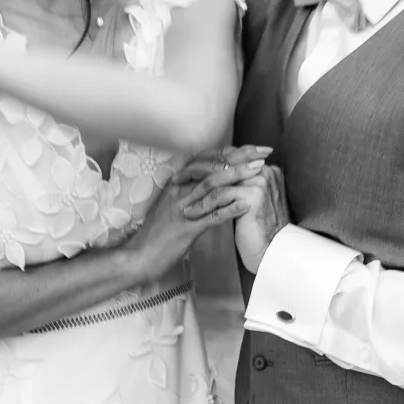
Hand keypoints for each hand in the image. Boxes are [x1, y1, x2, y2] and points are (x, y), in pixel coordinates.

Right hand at [128, 155, 267, 285]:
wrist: (141, 255)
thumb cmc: (160, 231)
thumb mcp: (174, 203)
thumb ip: (192, 189)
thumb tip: (216, 178)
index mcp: (177, 182)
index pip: (206, 159)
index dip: (231, 152)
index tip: (254, 148)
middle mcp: (178, 190)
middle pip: (211, 168)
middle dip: (238, 159)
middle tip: (262, 154)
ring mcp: (182, 209)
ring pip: (210, 186)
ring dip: (236, 177)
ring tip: (258, 171)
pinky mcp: (186, 229)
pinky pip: (210, 216)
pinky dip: (230, 209)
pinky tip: (247, 205)